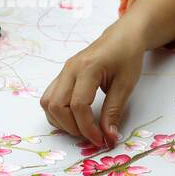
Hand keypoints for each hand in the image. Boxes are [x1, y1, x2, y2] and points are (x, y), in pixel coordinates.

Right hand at [40, 22, 146, 148]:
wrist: (122, 36)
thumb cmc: (127, 56)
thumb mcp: (126, 85)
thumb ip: (114, 111)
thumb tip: (108, 136)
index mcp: (88, 68)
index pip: (78, 105)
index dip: (87, 127)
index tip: (101, 139)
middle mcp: (70, 69)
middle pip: (56, 105)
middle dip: (71, 127)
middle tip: (91, 135)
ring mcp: (63, 71)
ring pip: (47, 102)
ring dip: (60, 121)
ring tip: (81, 127)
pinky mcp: (62, 75)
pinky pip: (49, 97)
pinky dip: (57, 112)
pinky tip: (73, 118)